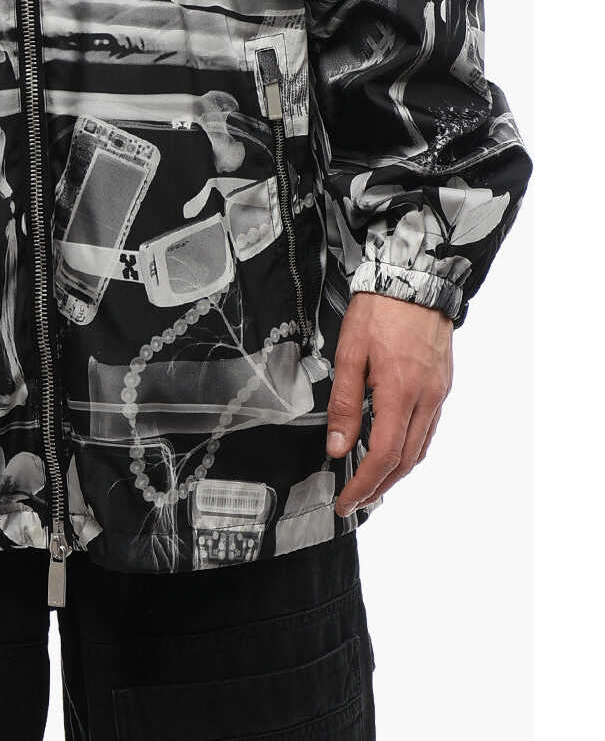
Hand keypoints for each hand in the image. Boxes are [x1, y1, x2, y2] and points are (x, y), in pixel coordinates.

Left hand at [325, 290, 452, 516]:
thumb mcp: (350, 353)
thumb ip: (344, 403)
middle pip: (406, 461)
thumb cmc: (379, 310)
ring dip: (397, 472)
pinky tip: (394, 449)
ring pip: (420, 448)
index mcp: (400, 392)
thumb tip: (337, 447)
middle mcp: (426, 398)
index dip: (364, 484)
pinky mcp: (442, 384)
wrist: (414, 278)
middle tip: (356, 501)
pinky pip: (428, 429)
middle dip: (380, 487)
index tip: (345, 502)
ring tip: (372, 483)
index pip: (383, 455)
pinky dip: (411, 448)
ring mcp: (438, 393)